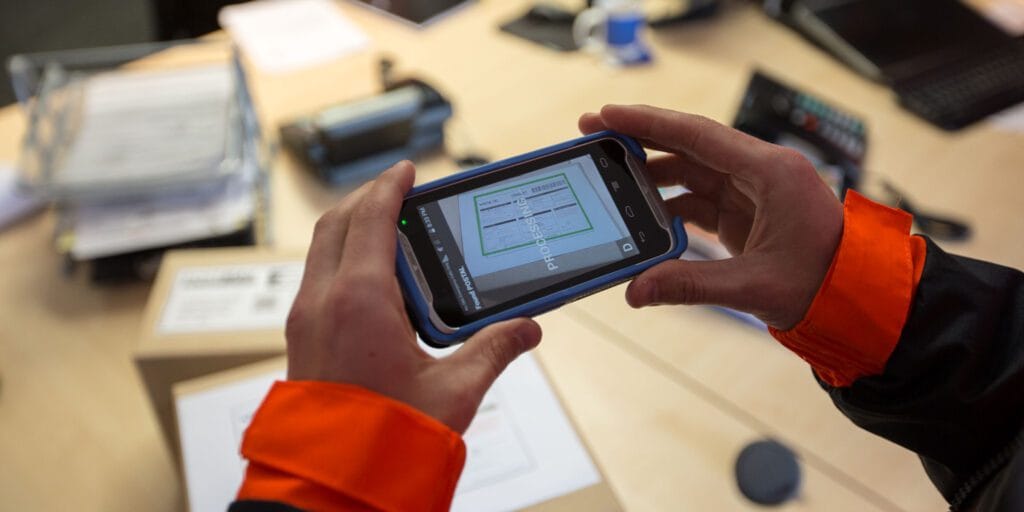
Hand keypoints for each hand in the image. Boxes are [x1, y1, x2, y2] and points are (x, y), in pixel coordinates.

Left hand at [285, 161, 541, 432]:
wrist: (333, 483)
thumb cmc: (386, 439)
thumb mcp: (454, 391)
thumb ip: (493, 350)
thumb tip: (526, 329)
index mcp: (360, 299)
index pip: (371, 216)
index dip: (390, 185)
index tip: (408, 170)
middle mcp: (322, 300)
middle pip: (337, 222)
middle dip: (368, 198)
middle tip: (400, 193)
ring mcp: (304, 318)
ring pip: (322, 248)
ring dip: (352, 227)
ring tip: (391, 231)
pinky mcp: (301, 337)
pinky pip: (318, 277)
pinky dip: (342, 259)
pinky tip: (375, 280)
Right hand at [579, 105, 843, 328]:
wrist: (862, 301)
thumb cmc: (829, 284)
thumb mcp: (757, 286)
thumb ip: (691, 285)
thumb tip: (637, 290)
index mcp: (771, 172)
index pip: (697, 135)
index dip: (647, 122)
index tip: (607, 114)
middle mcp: (761, 172)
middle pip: (689, 145)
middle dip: (641, 139)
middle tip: (595, 132)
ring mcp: (754, 192)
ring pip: (691, 171)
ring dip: (652, 174)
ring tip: (611, 177)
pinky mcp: (749, 214)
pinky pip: (700, 199)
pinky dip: (670, 205)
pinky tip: (644, 213)